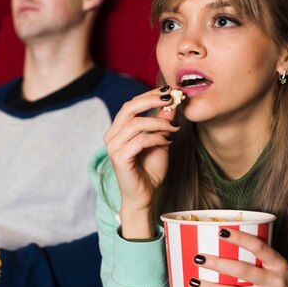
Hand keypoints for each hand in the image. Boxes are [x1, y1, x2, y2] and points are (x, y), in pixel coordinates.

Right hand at [104, 87, 181, 237]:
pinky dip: (157, 138)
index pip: (131, 104)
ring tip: (175, 127)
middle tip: (172, 98)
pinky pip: (139, 140)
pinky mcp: (119, 158)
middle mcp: (112, 135)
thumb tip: (171, 102)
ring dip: (159, 122)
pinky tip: (168, 141)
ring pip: (136, 123)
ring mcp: (113, 147)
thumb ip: (162, 123)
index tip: (169, 91)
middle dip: (152, 100)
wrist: (145, 196)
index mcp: (118, 129)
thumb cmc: (150, 170)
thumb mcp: (160, 140)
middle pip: (129, 108)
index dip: (149, 94)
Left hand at [191, 228, 287, 286]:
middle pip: (242, 271)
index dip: (240, 238)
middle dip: (217, 264)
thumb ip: (259, 258)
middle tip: (197, 258)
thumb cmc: (285, 286)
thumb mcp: (278, 269)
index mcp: (278, 266)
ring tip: (194, 282)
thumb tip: (222, 243)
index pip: (259, 247)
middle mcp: (275, 283)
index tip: (220, 231)